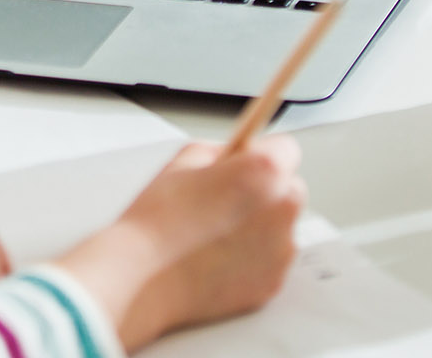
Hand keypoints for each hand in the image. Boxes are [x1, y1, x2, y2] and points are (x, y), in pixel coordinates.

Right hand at [54, 138, 305, 350]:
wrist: (143, 275)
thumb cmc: (159, 219)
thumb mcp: (186, 158)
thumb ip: (223, 150)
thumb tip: (236, 156)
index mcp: (265, 173)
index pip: (286, 149)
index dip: (260, 153)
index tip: (246, 162)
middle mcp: (282, 211)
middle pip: (288, 189)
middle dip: (264, 190)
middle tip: (225, 198)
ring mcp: (280, 252)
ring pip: (279, 227)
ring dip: (259, 225)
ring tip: (215, 231)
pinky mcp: (272, 283)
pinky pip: (270, 260)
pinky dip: (252, 257)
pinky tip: (217, 256)